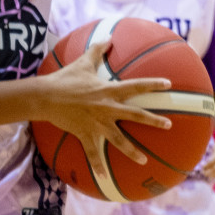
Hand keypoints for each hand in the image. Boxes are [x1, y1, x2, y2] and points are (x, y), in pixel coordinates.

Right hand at [39, 40, 171, 171]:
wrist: (45, 96)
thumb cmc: (64, 79)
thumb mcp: (82, 62)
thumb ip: (97, 50)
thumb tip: (109, 37)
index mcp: (108, 90)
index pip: (136, 86)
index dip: (153, 84)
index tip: (168, 84)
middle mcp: (107, 108)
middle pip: (135, 115)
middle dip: (154, 120)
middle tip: (169, 125)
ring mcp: (97, 123)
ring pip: (119, 140)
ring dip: (132, 151)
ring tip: (143, 160)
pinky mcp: (85, 134)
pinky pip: (92, 153)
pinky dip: (97, 165)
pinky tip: (102, 177)